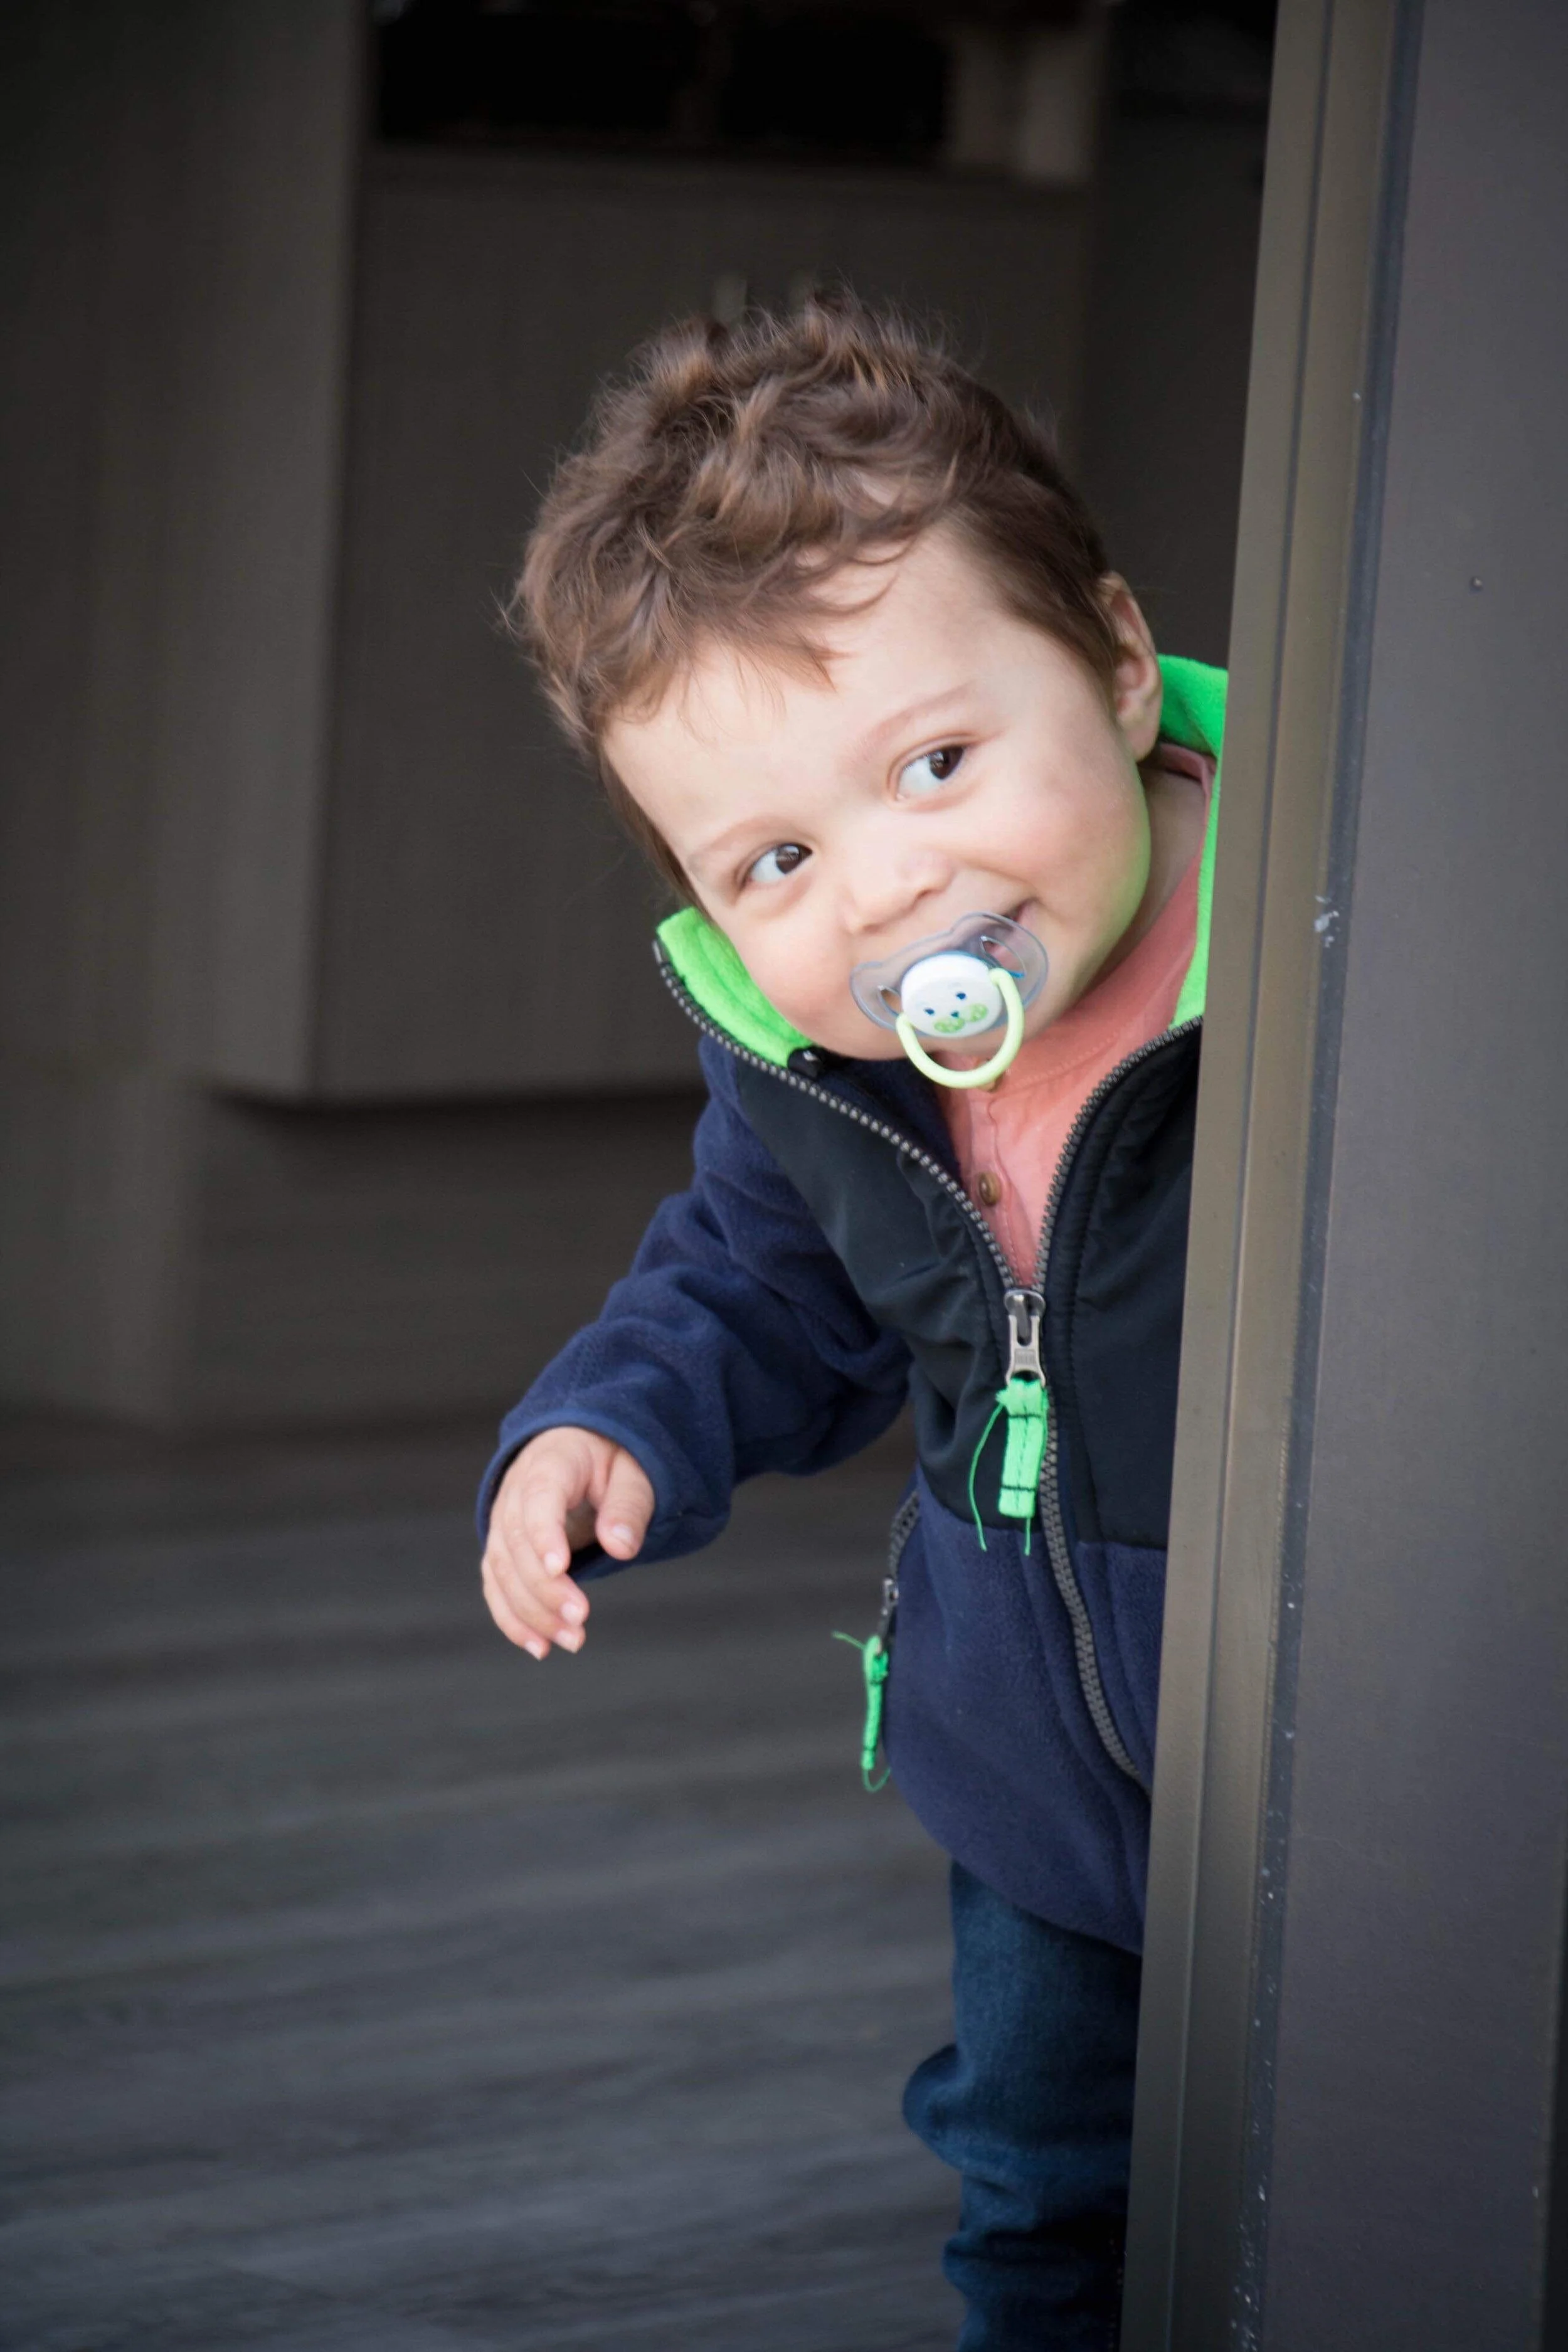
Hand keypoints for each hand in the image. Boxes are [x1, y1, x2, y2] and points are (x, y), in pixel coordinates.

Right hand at [480, 1427, 653, 1660]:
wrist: (581, 1450)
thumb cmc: (612, 1460)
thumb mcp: (633, 1472)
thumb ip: (628, 1506)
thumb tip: (621, 1547)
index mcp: (550, 1461)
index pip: (539, 1497)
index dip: (544, 1533)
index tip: (561, 1568)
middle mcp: (515, 1491)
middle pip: (516, 1543)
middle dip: (544, 1588)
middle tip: (581, 1619)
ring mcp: (503, 1521)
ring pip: (502, 1571)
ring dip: (531, 1612)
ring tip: (572, 1641)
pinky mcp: (503, 1549)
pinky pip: (497, 1586)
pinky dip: (513, 1619)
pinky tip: (539, 1646)